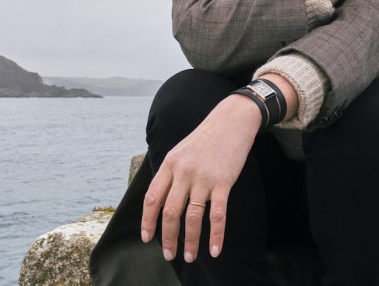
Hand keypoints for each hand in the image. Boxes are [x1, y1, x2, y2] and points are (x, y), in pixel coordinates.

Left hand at [140, 95, 261, 262]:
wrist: (231, 121)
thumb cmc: (205, 139)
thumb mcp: (180, 152)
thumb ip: (170, 175)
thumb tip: (160, 202)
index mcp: (169, 165)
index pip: (152, 198)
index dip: (148, 221)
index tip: (147, 238)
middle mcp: (183, 172)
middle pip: (170, 212)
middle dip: (168, 238)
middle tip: (169, 255)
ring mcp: (203, 178)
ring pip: (192, 217)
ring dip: (190, 241)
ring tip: (190, 257)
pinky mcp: (223, 182)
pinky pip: (217, 215)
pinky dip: (216, 235)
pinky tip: (215, 249)